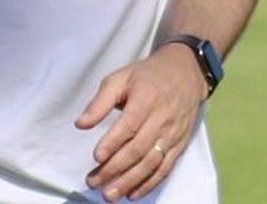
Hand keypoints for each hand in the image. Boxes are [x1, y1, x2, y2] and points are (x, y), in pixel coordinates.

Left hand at [75, 44, 207, 201]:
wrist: (185, 74)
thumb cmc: (147, 76)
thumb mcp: (120, 78)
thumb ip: (100, 102)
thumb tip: (80, 124)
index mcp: (146, 99)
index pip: (130, 125)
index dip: (113, 143)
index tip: (96, 157)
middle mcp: (162, 119)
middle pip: (138, 149)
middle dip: (115, 169)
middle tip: (94, 182)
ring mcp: (172, 135)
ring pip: (151, 163)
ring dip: (130, 182)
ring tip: (109, 194)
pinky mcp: (178, 145)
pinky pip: (165, 169)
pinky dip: (149, 184)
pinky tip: (133, 193)